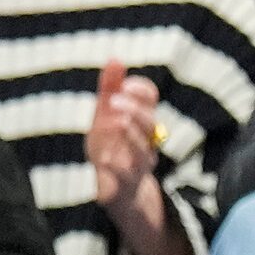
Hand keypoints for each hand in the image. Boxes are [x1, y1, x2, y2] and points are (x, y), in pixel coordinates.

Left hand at [84, 60, 164, 209]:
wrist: (122, 196)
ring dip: (129, 135)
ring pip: (142, 150)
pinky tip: (104, 159)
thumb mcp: (105, 118)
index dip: (141, 91)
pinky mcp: (124, 187)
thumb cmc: (112, 150)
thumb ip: (109, 89)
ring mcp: (137, 166)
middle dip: (135, 111)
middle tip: (116, 101)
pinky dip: (115, 168)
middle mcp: (145, 142)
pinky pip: (124, 177)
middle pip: (149, 123)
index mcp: (141, 122)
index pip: (150, 100)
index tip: (126, 84)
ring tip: (114, 123)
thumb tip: (115, 58)